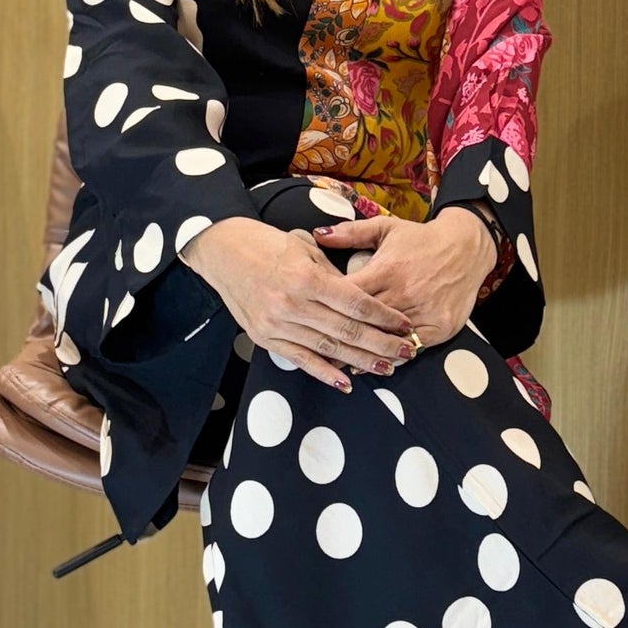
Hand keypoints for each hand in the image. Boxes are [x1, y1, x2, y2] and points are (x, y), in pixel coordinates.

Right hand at [179, 217, 416, 392]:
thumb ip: (332, 274)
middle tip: (406, 351)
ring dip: (361, 361)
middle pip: (348, 330)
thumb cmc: (266, 244)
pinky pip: (301, 360)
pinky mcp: (265, 339)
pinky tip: (346, 383)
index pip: (356, 302)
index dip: (384, 316)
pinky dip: (325, 373)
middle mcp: (292, 304)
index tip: (404, 324)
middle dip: (381, 344)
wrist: (221, 252)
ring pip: (329, 348)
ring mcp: (277, 324)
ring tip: (386, 368)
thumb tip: (361, 296)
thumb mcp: (303, 247)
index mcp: (306, 277)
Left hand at [311, 207, 496, 351]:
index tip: (314, 319)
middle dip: (342, 337)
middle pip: (366, 323)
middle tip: (319, 352)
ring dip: (366, 352)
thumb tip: (318, 235)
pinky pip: (413, 347)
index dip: (331, 309)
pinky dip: (395, 356)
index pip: (350, 296)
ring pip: (388, 339)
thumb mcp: (386, 228)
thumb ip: (351, 233)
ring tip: (341, 365)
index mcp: (386, 270)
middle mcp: (404, 293)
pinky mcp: (441, 326)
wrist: (466, 247)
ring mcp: (424, 312)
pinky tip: (378, 363)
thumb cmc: (421, 239)